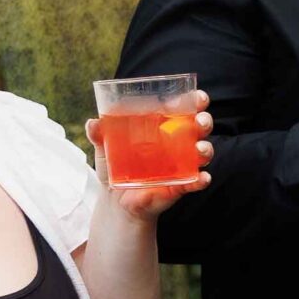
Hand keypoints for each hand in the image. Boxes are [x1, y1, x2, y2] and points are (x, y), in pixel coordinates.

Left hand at [86, 93, 214, 217]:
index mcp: (163, 127)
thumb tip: (93, 123)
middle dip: (204, 121)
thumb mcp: (105, 149)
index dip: (195, 101)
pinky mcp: (180, 185)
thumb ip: (99, 135)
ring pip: (202, 153)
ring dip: (205, 149)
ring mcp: (181, 165)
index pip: (184, 109)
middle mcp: (178, 143)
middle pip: (199, 128)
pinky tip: (202, 178)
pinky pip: (195, 182)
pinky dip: (201, 179)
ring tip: (199, 149)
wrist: (115, 201)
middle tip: (199, 121)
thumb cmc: (115, 168)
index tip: (198, 97)